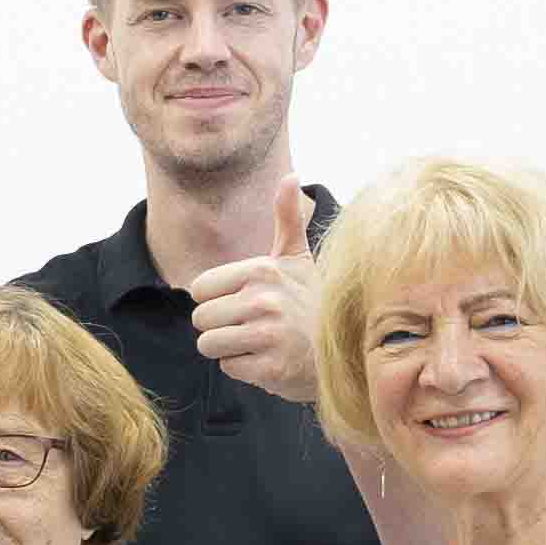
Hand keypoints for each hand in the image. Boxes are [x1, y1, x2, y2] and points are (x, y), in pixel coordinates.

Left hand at [188, 179, 321, 403]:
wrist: (346, 347)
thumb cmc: (312, 301)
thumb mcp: (298, 257)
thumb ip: (287, 218)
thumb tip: (289, 176)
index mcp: (262, 270)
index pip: (199, 289)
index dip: (215, 298)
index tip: (242, 301)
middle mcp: (262, 299)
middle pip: (200, 319)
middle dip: (220, 325)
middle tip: (252, 324)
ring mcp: (267, 335)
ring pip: (208, 344)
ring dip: (228, 347)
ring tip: (258, 341)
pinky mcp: (270, 368)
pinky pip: (228, 367)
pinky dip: (244, 368)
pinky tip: (268, 359)